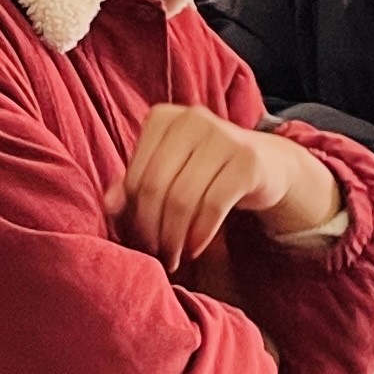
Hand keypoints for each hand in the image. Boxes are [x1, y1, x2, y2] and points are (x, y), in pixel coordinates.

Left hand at [107, 106, 342, 269]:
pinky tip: (195, 247)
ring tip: (175, 255)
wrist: (265, 164)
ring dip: (175, 236)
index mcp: (164, 117)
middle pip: (156, 186)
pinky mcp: (248, 160)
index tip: (139, 237)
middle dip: (153, 227)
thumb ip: (136, 184)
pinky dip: (200, 233)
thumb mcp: (168, 170)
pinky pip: (213, 206)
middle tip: (156, 252)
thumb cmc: (205, 169)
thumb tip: (109, 205)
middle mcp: (192, 118)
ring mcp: (223, 136)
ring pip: (183, 198)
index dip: (134, 213)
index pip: (137, 174)